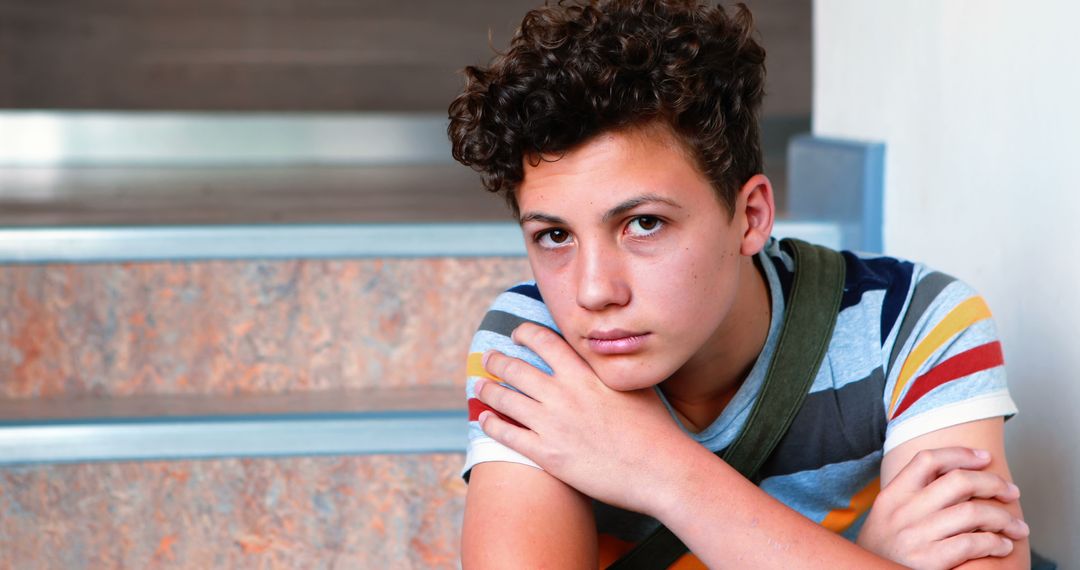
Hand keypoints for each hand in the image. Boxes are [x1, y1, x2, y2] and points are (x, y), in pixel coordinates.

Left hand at [474, 322, 687, 514]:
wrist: (660, 469)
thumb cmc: (654, 428)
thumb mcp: (634, 384)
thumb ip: (611, 368)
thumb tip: (606, 354)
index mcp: (584, 372)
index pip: (544, 340)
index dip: (525, 334)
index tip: (517, 334)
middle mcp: (563, 393)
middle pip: (515, 368)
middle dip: (497, 360)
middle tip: (490, 358)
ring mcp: (552, 424)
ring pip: (505, 399)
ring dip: (487, 390)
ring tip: (480, 385)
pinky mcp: (547, 455)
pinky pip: (507, 435)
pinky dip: (491, 424)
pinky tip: (484, 419)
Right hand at [856, 447, 1029, 568]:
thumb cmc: (884, 549)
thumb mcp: (887, 515)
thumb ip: (912, 495)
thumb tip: (959, 475)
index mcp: (892, 495)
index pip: (928, 460)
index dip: (960, 454)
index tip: (984, 457)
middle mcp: (902, 513)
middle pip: (958, 481)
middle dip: (993, 483)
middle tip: (1011, 492)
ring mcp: (915, 537)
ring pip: (973, 513)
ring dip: (1003, 518)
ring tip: (1016, 526)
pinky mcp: (928, 562)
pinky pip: (973, 544)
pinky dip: (996, 543)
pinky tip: (1003, 546)